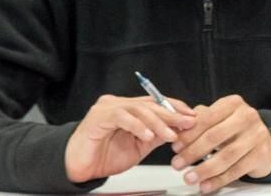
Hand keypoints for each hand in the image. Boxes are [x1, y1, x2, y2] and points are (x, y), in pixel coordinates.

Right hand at [65, 95, 195, 182]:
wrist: (78, 169)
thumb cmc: (104, 157)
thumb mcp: (139, 146)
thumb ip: (157, 135)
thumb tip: (180, 128)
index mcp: (129, 109)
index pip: (156, 102)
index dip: (175, 108)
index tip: (192, 116)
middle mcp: (119, 104)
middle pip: (150, 104)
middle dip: (172, 115)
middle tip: (187, 123)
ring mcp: (108, 108)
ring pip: (139, 109)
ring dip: (158, 122)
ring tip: (170, 135)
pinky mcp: (98, 117)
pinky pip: (122, 117)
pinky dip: (137, 126)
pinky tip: (147, 136)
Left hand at [170, 95, 270, 192]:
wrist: (263, 140)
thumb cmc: (235, 129)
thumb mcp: (219, 118)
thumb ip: (199, 121)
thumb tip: (176, 130)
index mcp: (233, 104)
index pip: (207, 118)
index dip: (189, 134)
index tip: (175, 147)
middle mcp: (247, 116)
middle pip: (215, 136)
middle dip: (193, 152)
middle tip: (177, 164)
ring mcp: (257, 135)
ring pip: (226, 155)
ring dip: (204, 169)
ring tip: (189, 177)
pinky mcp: (262, 154)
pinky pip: (237, 170)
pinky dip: (219, 180)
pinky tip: (206, 185)